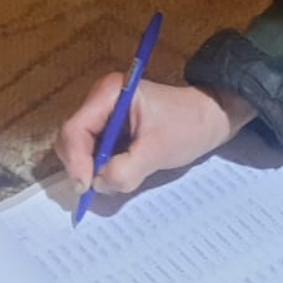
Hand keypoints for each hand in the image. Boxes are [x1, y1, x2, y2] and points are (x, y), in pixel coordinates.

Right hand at [55, 78, 256, 194]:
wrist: (210, 119)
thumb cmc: (188, 127)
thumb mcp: (157, 151)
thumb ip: (126, 170)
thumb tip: (98, 184)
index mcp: (109, 93)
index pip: (75, 129)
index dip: (75, 160)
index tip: (86, 186)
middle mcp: (100, 100)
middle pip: (72, 139)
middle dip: (82, 166)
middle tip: (99, 188)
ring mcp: (103, 115)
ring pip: (80, 149)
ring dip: (92, 169)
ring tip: (114, 180)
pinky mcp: (110, 129)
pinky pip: (94, 152)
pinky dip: (100, 168)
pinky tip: (117, 175)